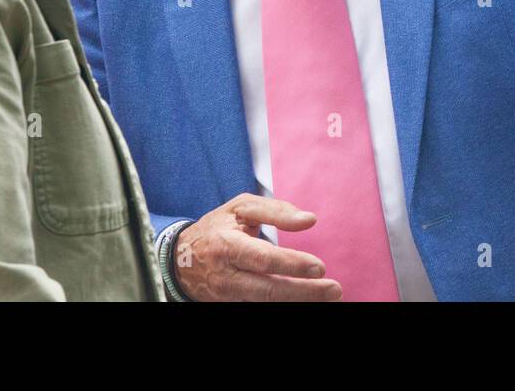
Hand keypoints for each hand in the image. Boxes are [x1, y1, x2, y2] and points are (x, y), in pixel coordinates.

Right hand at [172, 193, 342, 301]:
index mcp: (228, 244)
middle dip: (304, 293)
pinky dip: (285, 305)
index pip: (263, 259)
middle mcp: (227, 274)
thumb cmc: (217, 227)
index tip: (320, 267)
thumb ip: (276, 210)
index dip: (292, 264)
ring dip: (300, 302)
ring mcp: (230, 295)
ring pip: (266, 303)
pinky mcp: (233, 305)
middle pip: (268, 290)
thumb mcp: (240, 207)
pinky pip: (261, 307)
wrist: (181, 259)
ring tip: (328, 298)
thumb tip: (309, 220)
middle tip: (334, 290)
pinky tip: (306, 300)